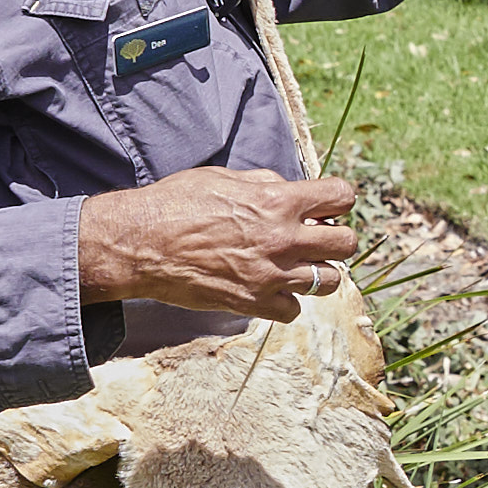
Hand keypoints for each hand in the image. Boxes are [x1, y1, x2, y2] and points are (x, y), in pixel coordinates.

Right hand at [75, 167, 359, 318]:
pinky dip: (285, 301)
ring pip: (329, 280)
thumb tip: (289, 187)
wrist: (140, 244)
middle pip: (346, 243)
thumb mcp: (224, 178)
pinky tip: (269, 289)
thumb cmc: (176, 203)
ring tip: (295, 267)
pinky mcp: (253, 303)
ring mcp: (270, 275)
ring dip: (316, 272)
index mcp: (277, 200)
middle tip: (313, 239)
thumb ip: (265, 183)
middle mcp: (282, 239)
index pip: (342, 195)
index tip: (325, 206)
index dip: (337, 200)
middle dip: (334, 238)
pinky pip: (294, 310)